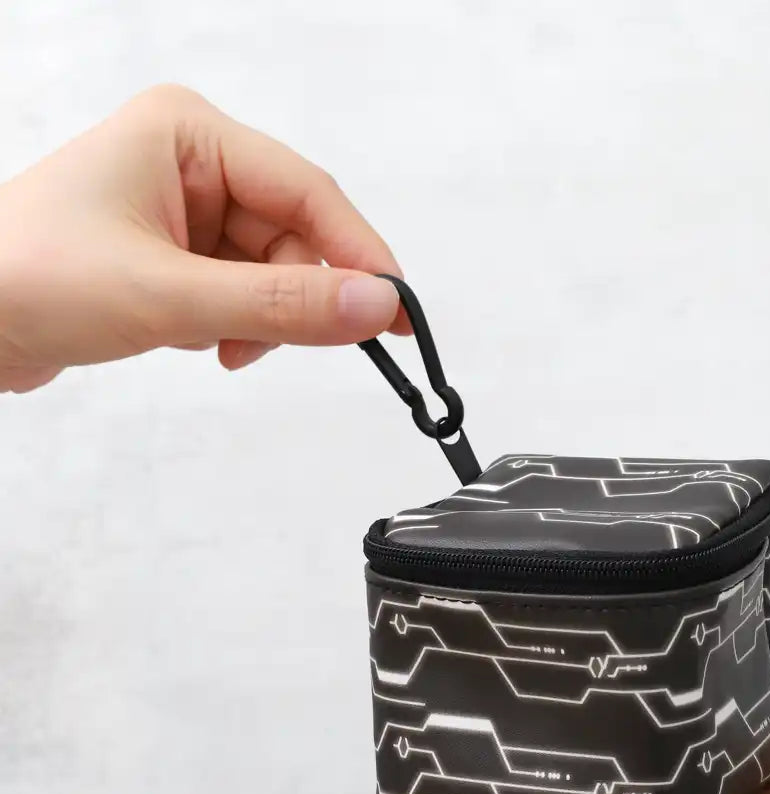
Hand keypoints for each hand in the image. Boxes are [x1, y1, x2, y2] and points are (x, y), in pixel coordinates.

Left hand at [0, 84, 405, 392]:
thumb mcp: (170, 297)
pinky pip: (243, 289)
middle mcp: (192, 161)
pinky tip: (207, 345)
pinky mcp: (175, 253)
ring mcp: (184, 208)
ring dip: (264, 319)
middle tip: (295, 346)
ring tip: (222, 349)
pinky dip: (239, 325)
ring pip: (272, 270)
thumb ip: (281, 306)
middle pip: (294, 234)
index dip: (360, 255)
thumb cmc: (32, 281)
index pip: (307, 191)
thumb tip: (379, 306)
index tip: (399, 313)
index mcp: (189, 134)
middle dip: (296, 298)